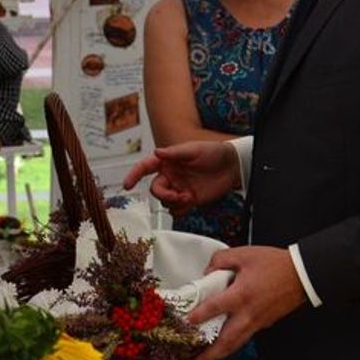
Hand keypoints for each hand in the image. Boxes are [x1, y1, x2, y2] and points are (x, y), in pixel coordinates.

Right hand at [122, 141, 241, 214]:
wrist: (232, 167)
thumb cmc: (213, 152)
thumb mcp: (194, 149)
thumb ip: (174, 153)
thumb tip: (157, 152)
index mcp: (168, 161)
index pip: (145, 167)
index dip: (134, 175)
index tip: (127, 185)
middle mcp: (171, 175)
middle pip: (156, 189)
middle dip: (163, 194)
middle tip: (178, 195)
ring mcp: (179, 188)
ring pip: (165, 201)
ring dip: (173, 202)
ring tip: (188, 197)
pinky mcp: (189, 200)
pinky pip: (177, 210)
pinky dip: (181, 209)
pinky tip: (191, 202)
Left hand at [186, 245, 305, 359]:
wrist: (302, 274)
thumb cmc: (274, 264)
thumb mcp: (244, 254)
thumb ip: (221, 261)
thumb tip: (207, 273)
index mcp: (242, 294)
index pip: (216, 307)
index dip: (199, 315)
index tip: (186, 322)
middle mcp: (249, 313)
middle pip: (226, 340)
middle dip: (209, 355)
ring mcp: (258, 321)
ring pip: (236, 343)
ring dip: (219, 354)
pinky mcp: (264, 323)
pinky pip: (245, 337)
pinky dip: (232, 344)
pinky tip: (223, 345)